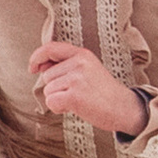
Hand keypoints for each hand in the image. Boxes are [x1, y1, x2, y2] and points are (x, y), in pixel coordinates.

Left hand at [28, 40, 150, 133]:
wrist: (125, 109)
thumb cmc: (106, 93)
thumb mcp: (89, 70)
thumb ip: (67, 65)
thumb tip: (41, 67)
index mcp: (83, 54)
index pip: (51, 48)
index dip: (37, 57)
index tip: (33, 67)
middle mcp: (79, 63)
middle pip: (47, 76)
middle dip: (56, 88)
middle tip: (77, 93)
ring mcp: (76, 79)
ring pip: (48, 91)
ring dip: (58, 99)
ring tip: (79, 100)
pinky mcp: (74, 95)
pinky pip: (51, 102)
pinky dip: (59, 108)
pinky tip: (75, 108)